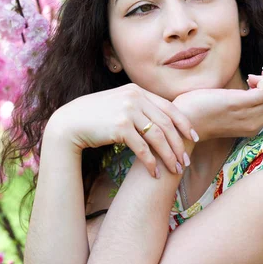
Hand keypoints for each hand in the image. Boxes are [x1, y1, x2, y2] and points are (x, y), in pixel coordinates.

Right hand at [46, 83, 196, 177]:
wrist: (69, 123)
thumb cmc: (94, 117)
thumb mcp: (119, 104)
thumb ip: (138, 107)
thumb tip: (159, 121)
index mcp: (136, 90)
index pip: (169, 107)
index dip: (184, 123)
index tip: (193, 137)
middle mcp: (134, 97)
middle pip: (166, 123)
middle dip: (179, 144)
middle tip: (186, 160)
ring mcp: (127, 110)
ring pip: (158, 136)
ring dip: (169, 156)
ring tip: (175, 169)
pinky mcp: (120, 126)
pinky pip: (142, 148)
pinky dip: (151, 162)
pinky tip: (155, 173)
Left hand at [172, 67, 262, 139]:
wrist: (183, 120)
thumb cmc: (199, 112)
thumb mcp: (226, 109)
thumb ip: (240, 103)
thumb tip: (252, 87)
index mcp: (252, 126)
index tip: (257, 82)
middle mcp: (254, 124)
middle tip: (255, 78)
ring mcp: (248, 116)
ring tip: (251, 78)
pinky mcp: (239, 104)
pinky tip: (249, 78)